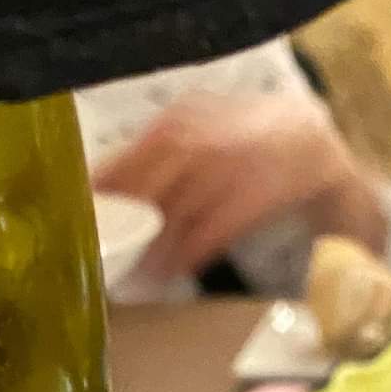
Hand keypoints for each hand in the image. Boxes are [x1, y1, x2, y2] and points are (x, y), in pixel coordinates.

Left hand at [91, 91, 382, 279]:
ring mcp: (227, 167)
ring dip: (151, 247)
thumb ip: (156, 156)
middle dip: (124, 222)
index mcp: (183, 118)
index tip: (79, 216)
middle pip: (147, 185)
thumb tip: (100, 187)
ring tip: (132, 271)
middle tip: (104, 252)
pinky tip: (169, 273)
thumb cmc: (242, 146)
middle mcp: (202, 138)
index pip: (129, 155)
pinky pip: (207, 234)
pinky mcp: (250, 198)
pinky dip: (185, 256)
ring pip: (174, 214)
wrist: (311, 147)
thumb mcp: (198, 133)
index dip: (102, 189)